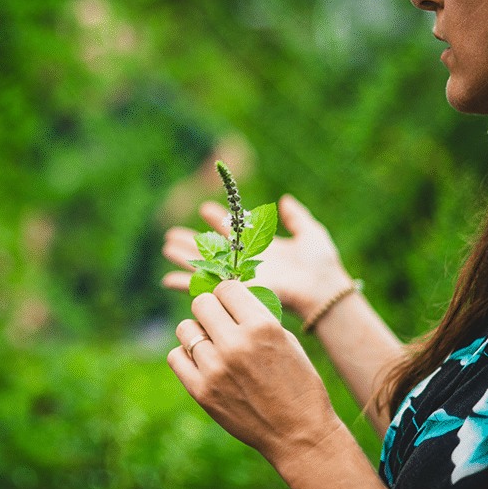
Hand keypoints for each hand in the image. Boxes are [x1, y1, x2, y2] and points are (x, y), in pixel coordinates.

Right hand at [162, 194, 351, 319]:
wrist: (321, 288)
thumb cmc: (320, 263)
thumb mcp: (309, 232)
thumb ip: (296, 217)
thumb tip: (285, 200)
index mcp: (261, 246)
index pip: (232, 229)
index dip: (217, 218)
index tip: (203, 208)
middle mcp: (245, 261)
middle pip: (211, 248)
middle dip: (190, 241)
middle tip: (170, 234)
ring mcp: (238, 275)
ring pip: (202, 264)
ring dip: (183, 256)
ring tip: (166, 247)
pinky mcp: (234, 288)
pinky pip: (203, 286)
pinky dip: (184, 283)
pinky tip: (166, 279)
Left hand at [167, 279, 344, 470]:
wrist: (299, 434)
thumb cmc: (298, 384)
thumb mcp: (287, 341)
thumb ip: (256, 317)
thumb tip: (227, 297)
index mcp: (262, 327)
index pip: (226, 287)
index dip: (228, 293)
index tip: (231, 303)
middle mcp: (236, 344)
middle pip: (201, 303)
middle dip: (210, 309)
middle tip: (219, 322)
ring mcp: (215, 369)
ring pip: (185, 328)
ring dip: (197, 332)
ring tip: (212, 345)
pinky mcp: (202, 392)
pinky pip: (175, 357)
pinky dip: (186, 356)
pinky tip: (202, 362)